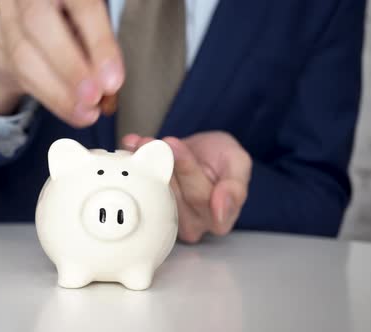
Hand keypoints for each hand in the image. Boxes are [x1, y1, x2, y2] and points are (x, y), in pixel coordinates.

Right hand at [0, 0, 123, 125]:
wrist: (23, 31)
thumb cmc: (68, 23)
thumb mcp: (90, 25)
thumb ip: (99, 48)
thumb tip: (110, 84)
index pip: (82, 5)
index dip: (99, 42)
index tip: (113, 79)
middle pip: (39, 22)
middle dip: (70, 65)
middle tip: (94, 96)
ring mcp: (8, 14)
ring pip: (25, 54)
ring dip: (59, 91)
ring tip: (86, 111)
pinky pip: (21, 74)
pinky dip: (51, 97)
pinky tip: (73, 112)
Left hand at [123, 132, 251, 242]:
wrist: (202, 154)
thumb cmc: (223, 159)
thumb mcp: (238, 163)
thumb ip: (236, 186)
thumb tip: (221, 210)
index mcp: (220, 219)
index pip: (201, 197)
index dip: (187, 170)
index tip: (175, 147)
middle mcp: (195, 224)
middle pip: (176, 194)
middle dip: (166, 162)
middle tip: (158, 141)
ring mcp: (170, 218)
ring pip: (155, 192)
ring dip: (148, 163)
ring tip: (144, 142)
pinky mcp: (151, 208)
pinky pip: (141, 188)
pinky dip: (136, 164)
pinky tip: (132, 148)